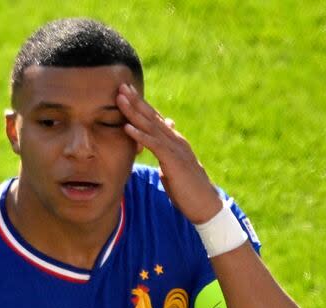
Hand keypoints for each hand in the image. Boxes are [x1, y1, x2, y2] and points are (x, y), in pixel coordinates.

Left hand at [117, 83, 221, 223]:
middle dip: (135, 101)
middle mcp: (175, 140)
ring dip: (134, 112)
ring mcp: (175, 149)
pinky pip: (154, 145)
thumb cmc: (188, 189)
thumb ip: (166, 156)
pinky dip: (140, 135)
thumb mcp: (173, 168)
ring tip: (120, 99)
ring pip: (151, 126)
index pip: (155, 119)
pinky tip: (127, 127)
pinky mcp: (173, 161)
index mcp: (174, 142)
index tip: (126, 93)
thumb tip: (160, 150)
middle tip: (120, 86)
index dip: (140, 105)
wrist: (205, 204)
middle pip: (152, 117)